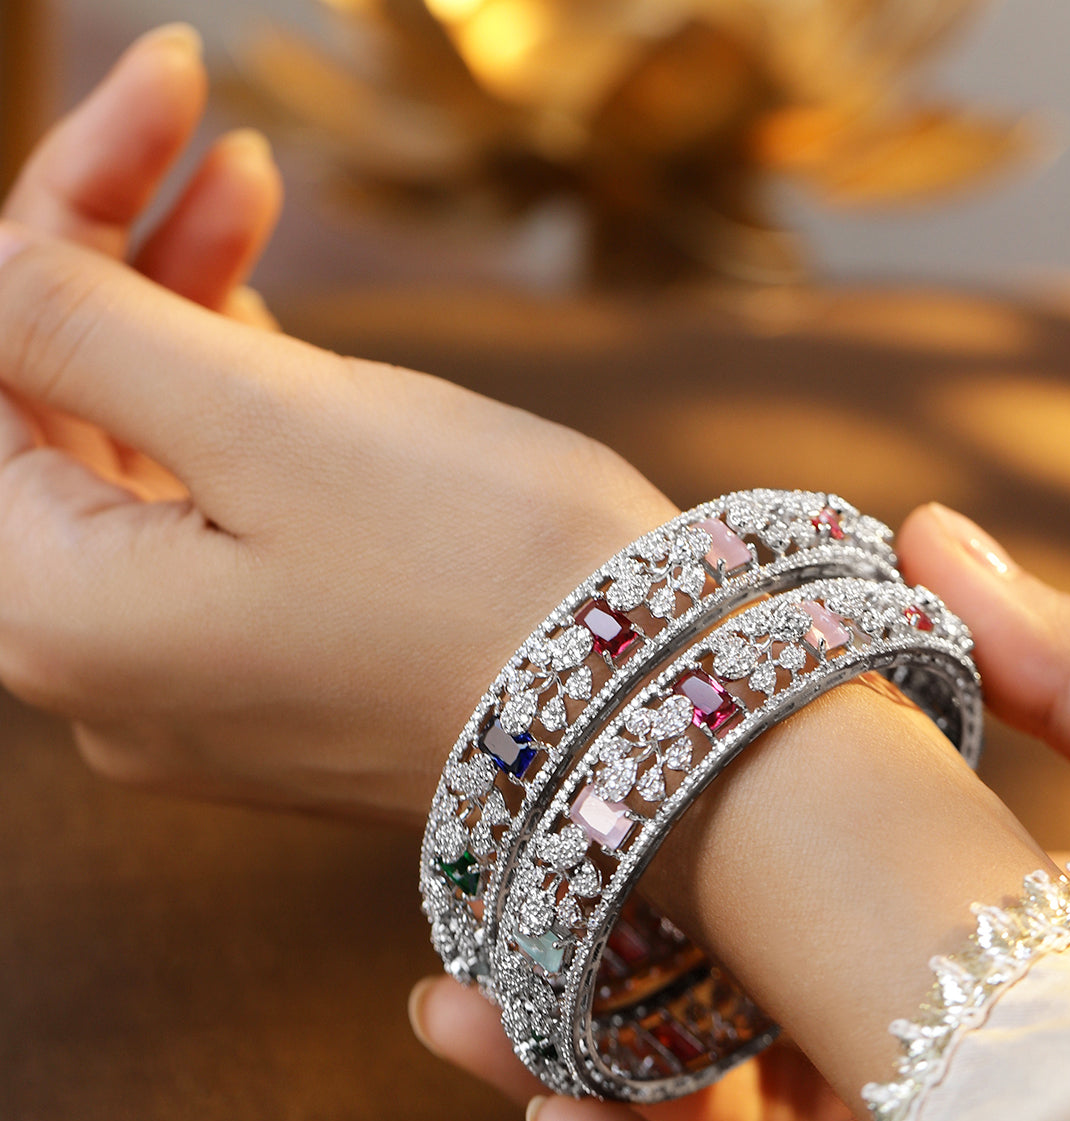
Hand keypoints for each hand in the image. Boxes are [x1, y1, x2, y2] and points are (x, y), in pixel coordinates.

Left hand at [0, 40, 674, 819]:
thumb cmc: (476, 573)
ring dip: (181, 330)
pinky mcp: (266, 685)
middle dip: (119, 262)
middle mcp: (94, 678)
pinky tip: (268, 337)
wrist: (644, 714)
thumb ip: (84, 328)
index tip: (164, 92)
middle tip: (224, 142)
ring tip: (257, 206)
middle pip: (53, 423)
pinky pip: (207, 528)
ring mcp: (182, 691)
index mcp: (55, 618)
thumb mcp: (268, 423)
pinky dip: (229, 427)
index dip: (55, 217)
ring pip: (135, 469)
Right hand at [410, 507, 1069, 1120]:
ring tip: (556, 1118)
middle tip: (461, 1012)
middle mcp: (910, 1080)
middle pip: (704, 1081)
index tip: (520, 886)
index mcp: (936, 967)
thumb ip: (1065, 672)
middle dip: (570, 1054)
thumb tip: (919, 529)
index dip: (623, 922)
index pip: (749, 951)